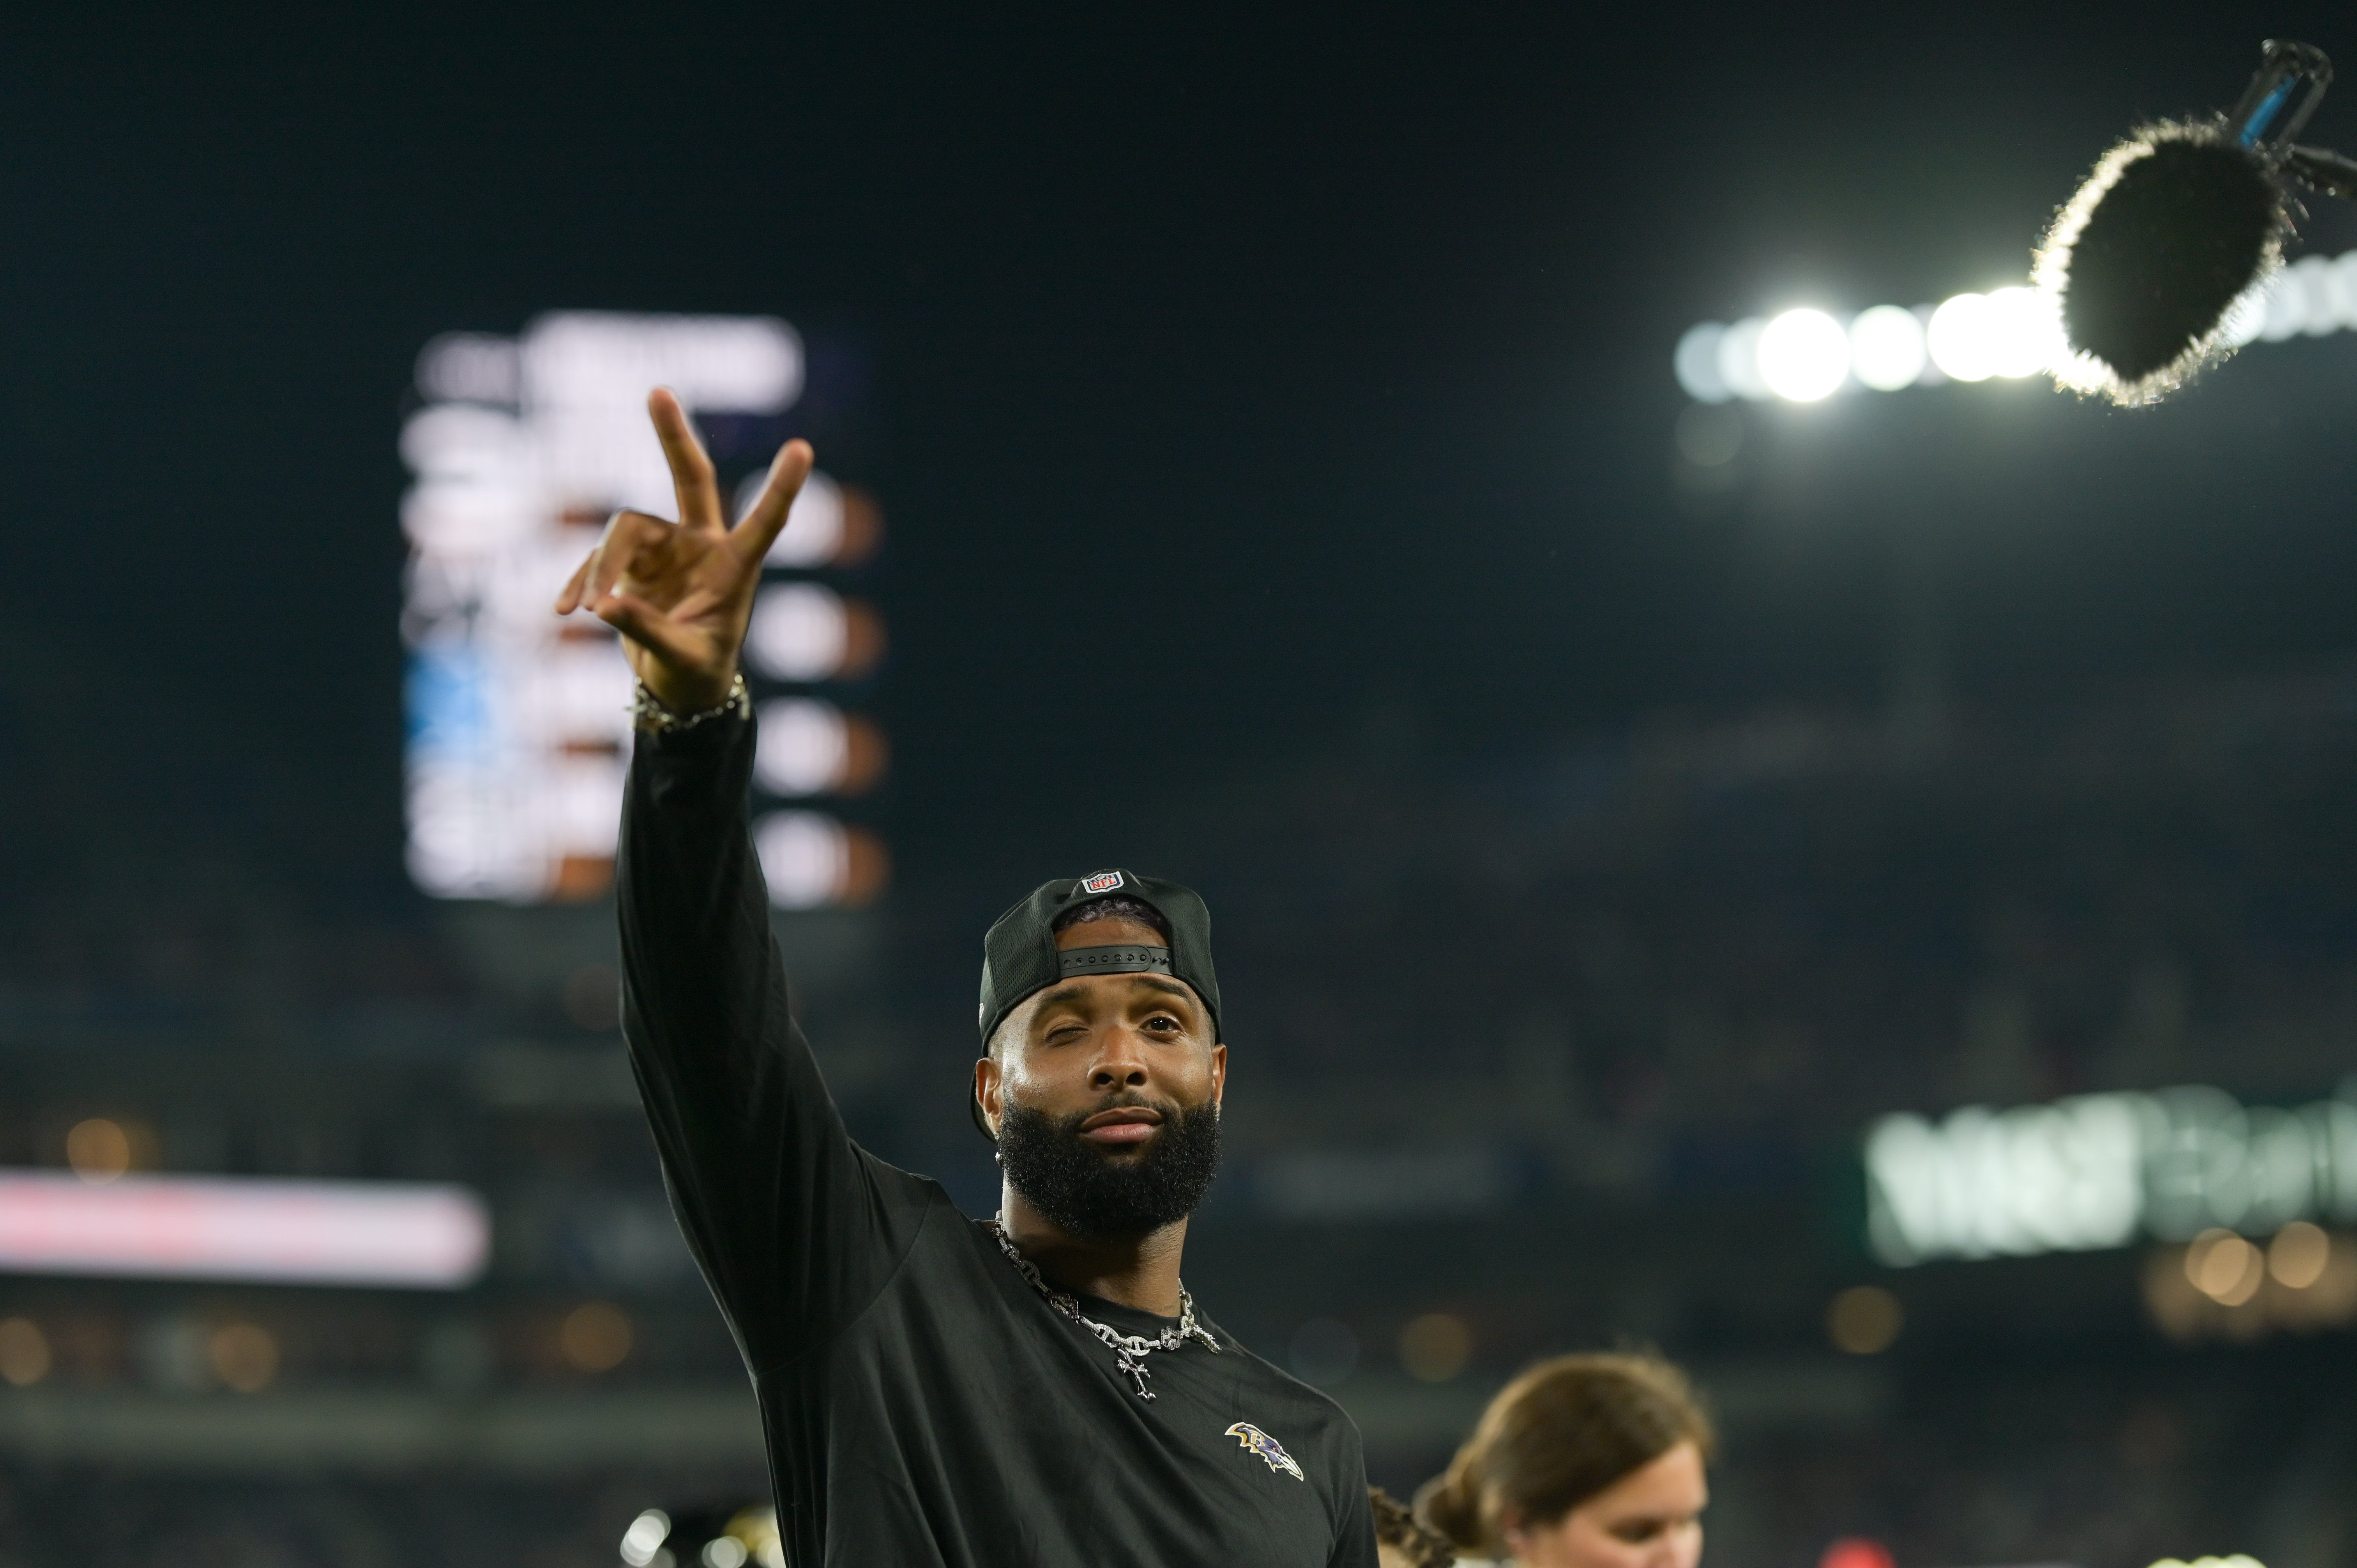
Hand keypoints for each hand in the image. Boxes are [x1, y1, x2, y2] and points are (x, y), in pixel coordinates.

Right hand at [552, 389, 814, 712]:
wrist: (679, 687)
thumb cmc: (698, 672)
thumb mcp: (682, 659)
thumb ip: (648, 632)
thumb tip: (603, 604)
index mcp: (735, 567)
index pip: (765, 522)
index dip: (782, 487)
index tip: (803, 448)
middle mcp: (700, 546)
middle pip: (689, 479)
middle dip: (673, 437)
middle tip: (657, 391)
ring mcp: (663, 549)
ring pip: (623, 530)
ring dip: (600, 567)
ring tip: (585, 611)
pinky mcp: (629, 562)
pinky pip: (597, 560)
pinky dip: (579, 582)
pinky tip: (563, 611)